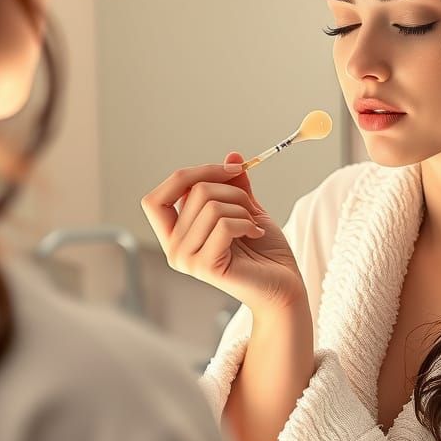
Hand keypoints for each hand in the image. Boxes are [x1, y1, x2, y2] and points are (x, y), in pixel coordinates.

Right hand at [141, 151, 306, 315]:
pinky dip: (247, 223)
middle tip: (251, 208)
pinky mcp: (206, 267)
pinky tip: (256, 235)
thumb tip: (232, 154)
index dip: (189, 176)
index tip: (230, 170)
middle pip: (192, 192)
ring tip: (253, 226)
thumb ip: (234, 185)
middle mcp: (173, 250)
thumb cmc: (265, 252)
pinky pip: (223, 224)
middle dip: (231, 189)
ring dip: (242, 209)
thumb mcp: (247, 209)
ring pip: (210, 206)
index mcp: (175, 235)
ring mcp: (187, 260)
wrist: (284, 286)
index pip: (156, 198)